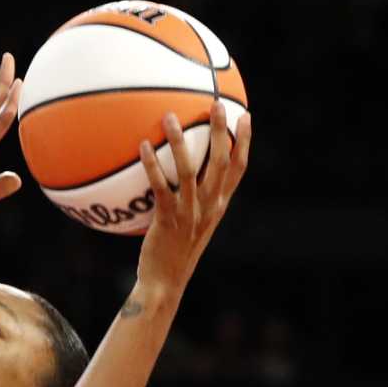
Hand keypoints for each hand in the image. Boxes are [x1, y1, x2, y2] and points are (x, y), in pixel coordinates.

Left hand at [135, 100, 252, 292]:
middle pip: (221, 162)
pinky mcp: (168, 219)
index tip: (245, 116)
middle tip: (216, 103)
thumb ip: (192, 201)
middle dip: (220, 130)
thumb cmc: (173, 253)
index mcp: (218, 206)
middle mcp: (209, 207)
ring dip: (180, 140)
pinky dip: (153, 164)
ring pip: (190, 169)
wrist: (164, 283)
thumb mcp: (191, 225)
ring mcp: (190, 212)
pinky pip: (160, 186)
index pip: (239, 169)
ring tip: (170, 116)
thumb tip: (179, 175)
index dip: (244, 142)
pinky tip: (142, 146)